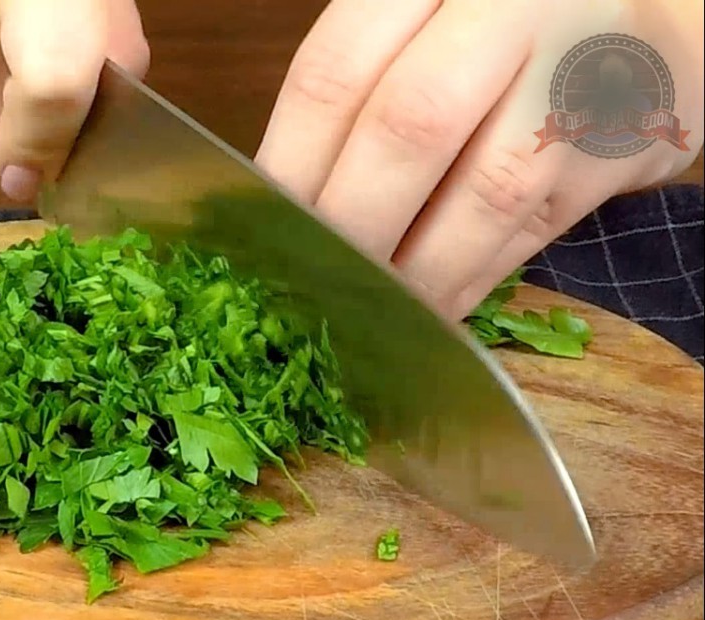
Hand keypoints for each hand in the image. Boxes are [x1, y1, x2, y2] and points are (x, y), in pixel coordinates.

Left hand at [254, 0, 703, 320]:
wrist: (635, 29)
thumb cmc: (491, 37)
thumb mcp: (414, 32)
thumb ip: (354, 95)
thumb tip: (274, 206)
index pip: (335, 73)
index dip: (289, 163)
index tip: (260, 228)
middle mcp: (512, 13)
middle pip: (409, 125)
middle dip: (350, 222)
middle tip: (309, 280)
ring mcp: (577, 75)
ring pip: (486, 189)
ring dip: (417, 270)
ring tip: (368, 313)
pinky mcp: (620, 145)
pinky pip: (533, 228)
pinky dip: (470, 280)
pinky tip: (428, 308)